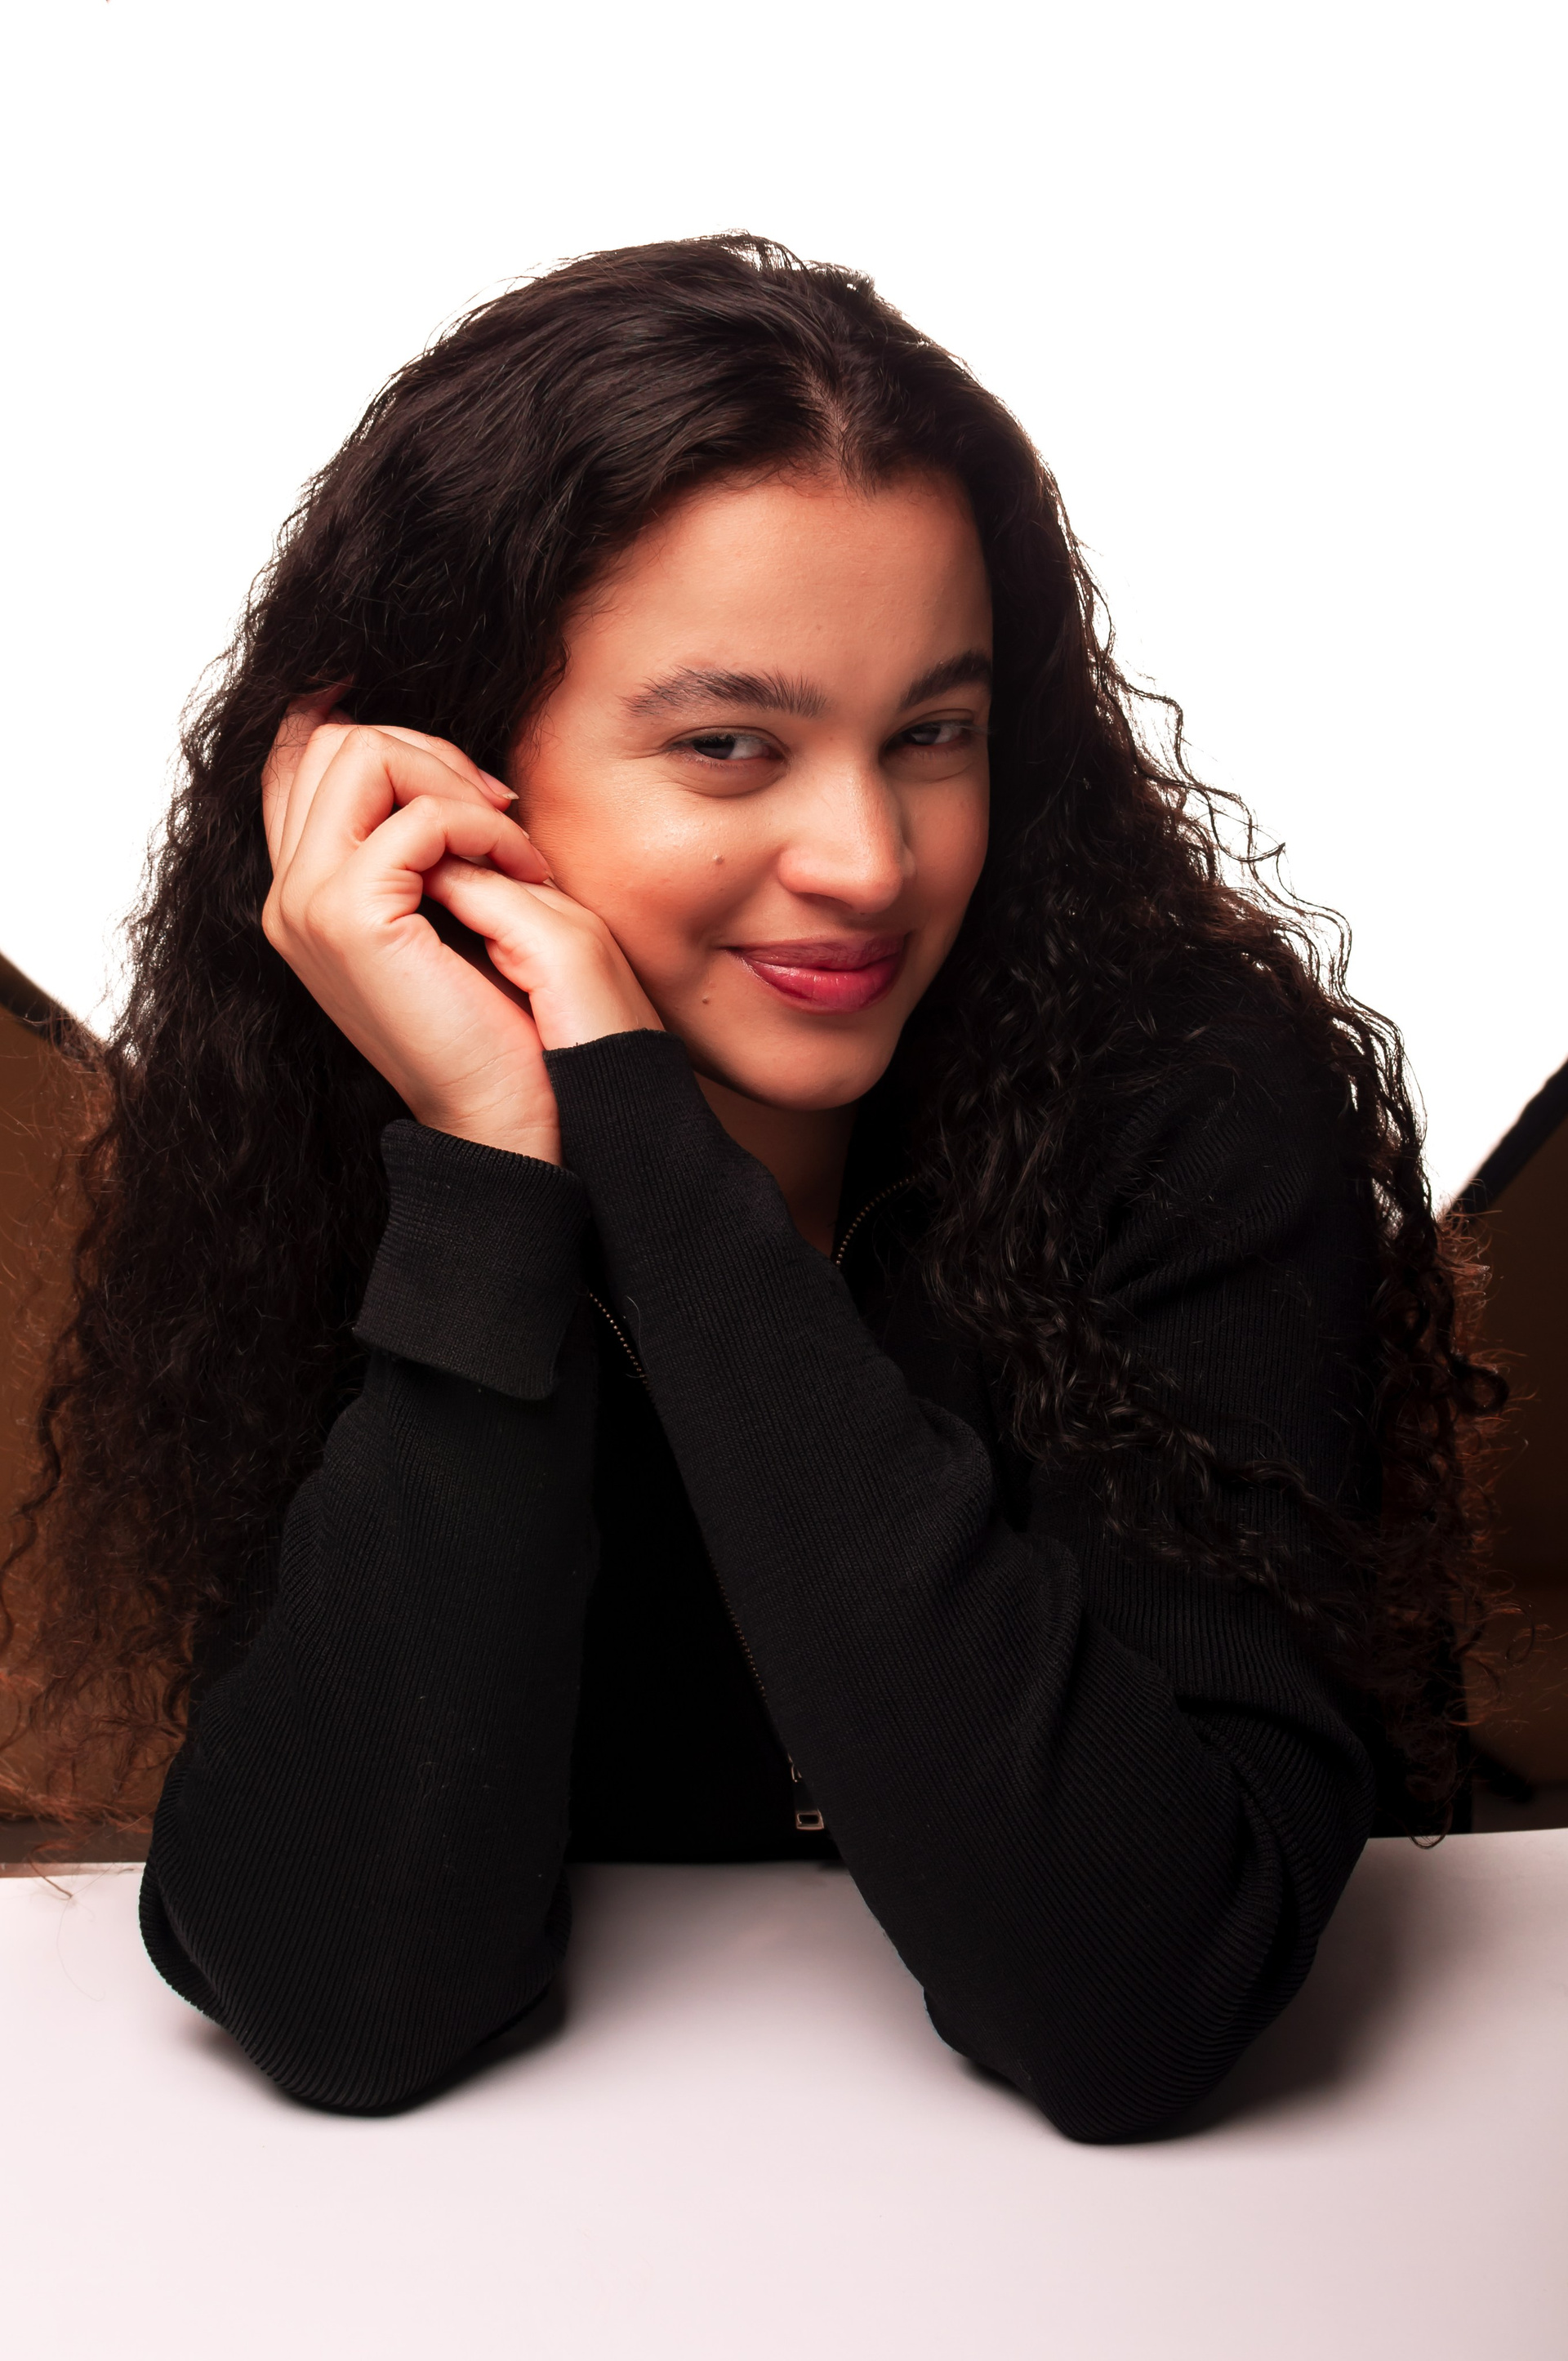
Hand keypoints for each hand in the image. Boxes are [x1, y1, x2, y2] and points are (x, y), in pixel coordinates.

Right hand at [261, 691, 660, 1161]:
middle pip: (332, 741)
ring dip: (453, 783)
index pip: (299, 758)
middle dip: (428, 753)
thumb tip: (420, 753)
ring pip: (361, 753)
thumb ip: (414, 839)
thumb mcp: (443, 905)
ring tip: (510, 842)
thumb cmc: (491, 1014)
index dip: (368, 724)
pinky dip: (481, 826)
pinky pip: (417, 815)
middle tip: (498, 809)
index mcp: (304, 890)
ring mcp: (306, 903)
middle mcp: (289, 894)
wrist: (502, 1106)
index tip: (456, 761)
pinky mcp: (348, 917)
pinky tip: (520, 870)